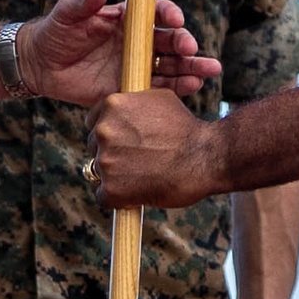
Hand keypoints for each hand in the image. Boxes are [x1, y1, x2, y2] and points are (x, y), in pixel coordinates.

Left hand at [19, 0, 221, 108]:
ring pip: (171, 66)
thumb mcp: (67, 13)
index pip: (154, 13)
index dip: (168, 14)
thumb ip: (84, 0)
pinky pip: (158, 89)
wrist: (40, 65)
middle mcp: (137, 42)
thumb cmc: (55, 32)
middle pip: (169, 41)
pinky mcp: (131, 88)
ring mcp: (136, 66)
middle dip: (184, 44)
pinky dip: (177, 88)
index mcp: (127, 19)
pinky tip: (193, 87)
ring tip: (209, 71)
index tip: (175, 18)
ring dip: (191, 67)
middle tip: (192, 49)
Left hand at [85, 86, 227, 207]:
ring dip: (116, 177)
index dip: (110, 135)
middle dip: (112, 155)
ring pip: (98, 172)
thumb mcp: (159, 99)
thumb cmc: (188, 129)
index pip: (93, 123)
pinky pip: (103, 197)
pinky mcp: (111, 188)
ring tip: (142, 178)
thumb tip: (125, 106)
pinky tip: (137, 194)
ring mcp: (105, 161)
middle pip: (94, 148)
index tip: (125, 143)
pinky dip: (118, 199)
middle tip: (137, 163)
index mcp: (112, 105)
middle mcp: (103, 131)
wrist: (206, 157)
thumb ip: (134, 102)